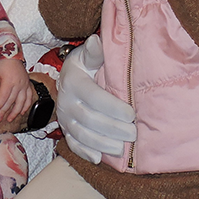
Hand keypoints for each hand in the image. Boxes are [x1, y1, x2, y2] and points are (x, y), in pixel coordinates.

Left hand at [0, 58, 33, 121]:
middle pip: (12, 100)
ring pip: (22, 101)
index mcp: (9, 80)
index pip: (3, 96)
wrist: (13, 54)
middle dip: (5, 111)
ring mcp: (24, 84)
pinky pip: (29, 96)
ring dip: (16, 111)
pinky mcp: (27, 84)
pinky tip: (22, 112)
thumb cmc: (2, 62)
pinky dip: (26, 105)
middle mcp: (18, 83)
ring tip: (10, 118)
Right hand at [56, 34, 135, 163]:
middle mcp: (67, 102)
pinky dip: (85, 153)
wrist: (67, 78)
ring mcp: (65, 118)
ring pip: (82, 135)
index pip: (94, 98)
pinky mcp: (65, 130)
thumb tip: (95, 40)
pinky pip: (73, 144)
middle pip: (90, 119)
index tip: (132, 114)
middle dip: (113, 128)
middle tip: (133, 133)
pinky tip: (99, 158)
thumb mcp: (87, 56)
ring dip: (103, 143)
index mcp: (75, 83)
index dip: (113, 108)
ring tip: (122, 148)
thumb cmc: (85, 66)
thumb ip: (94, 52)